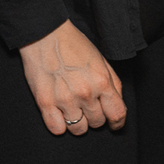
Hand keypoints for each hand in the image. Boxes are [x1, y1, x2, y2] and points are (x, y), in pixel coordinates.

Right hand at [19, 20, 127, 135]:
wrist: (45, 34)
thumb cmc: (74, 45)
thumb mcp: (101, 60)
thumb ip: (113, 83)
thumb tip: (117, 104)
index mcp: (102, 81)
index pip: (117, 114)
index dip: (117, 122)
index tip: (114, 124)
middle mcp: (85, 93)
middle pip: (98, 123)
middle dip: (96, 117)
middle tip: (88, 106)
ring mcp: (65, 99)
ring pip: (78, 129)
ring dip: (78, 122)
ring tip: (73, 109)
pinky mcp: (45, 103)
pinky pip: (57, 129)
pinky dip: (60, 125)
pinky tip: (60, 114)